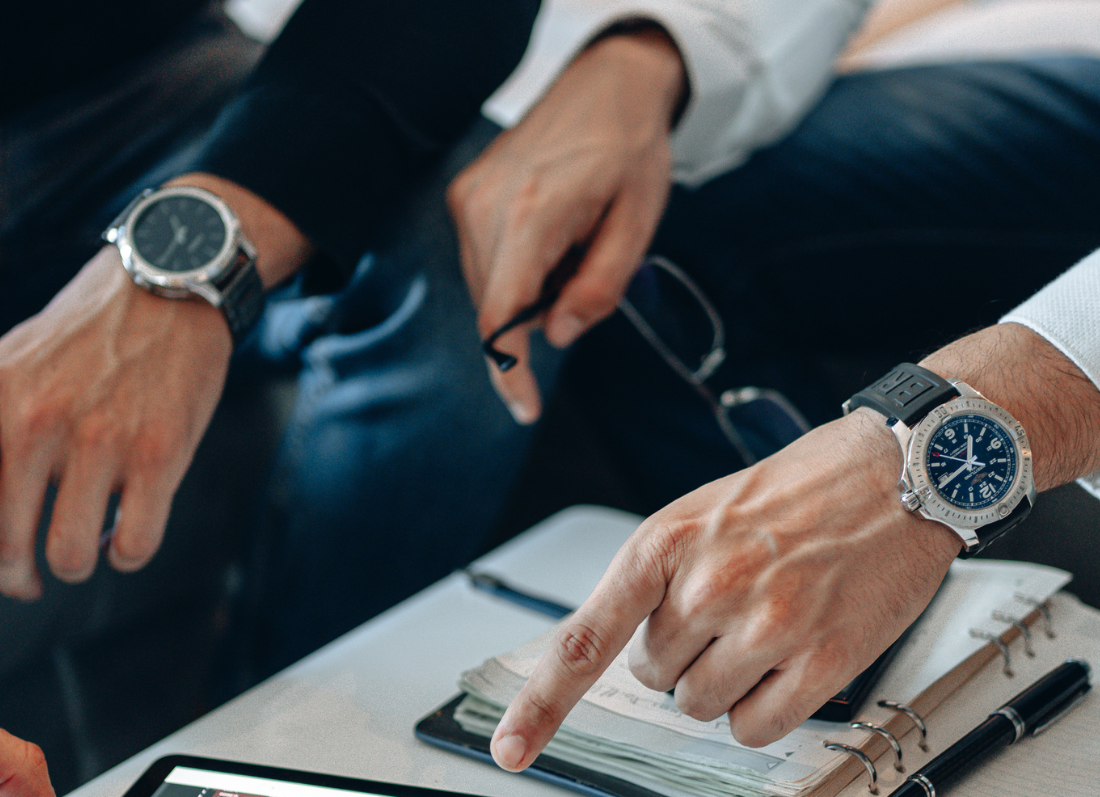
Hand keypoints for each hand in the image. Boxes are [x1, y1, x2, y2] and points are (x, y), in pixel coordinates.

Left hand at [0, 177, 306, 629]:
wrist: (167, 284)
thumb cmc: (80, 336)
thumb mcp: (7, 368)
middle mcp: (39, 419)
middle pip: (8, 543)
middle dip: (15, 578)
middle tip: (25, 581)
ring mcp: (101, 439)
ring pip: (70, 556)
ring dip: (73, 564)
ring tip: (83, 540)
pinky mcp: (160, 455)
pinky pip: (133, 545)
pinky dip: (125, 553)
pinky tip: (125, 530)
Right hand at [449, 24, 686, 422]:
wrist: (606, 84)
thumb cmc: (630, 152)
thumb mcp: (637, 226)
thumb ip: (598, 288)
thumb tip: (558, 337)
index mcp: (532, 215)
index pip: (502, 316)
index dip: (510, 372)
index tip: (525, 410)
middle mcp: (485, 205)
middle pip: (494, 307)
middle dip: (536, 319)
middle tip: (585, 276)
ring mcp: (467, 196)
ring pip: (486, 288)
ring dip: (526, 293)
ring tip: (572, 246)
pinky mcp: (462, 192)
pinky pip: (482, 260)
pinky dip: (515, 269)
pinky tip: (551, 237)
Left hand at [492, 416, 957, 762]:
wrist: (903, 470)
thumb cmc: (805, 490)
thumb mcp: (705, 511)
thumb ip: (658, 578)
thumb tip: (623, 648)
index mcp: (666, 542)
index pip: (586, 639)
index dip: (541, 705)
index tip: (510, 751)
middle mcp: (710, 584)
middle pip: (654, 679)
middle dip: (685, 655)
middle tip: (735, 607)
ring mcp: (769, 624)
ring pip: (702, 708)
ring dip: (727, 685)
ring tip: (769, 625)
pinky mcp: (824, 660)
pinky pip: (757, 728)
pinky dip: (766, 710)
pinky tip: (793, 662)